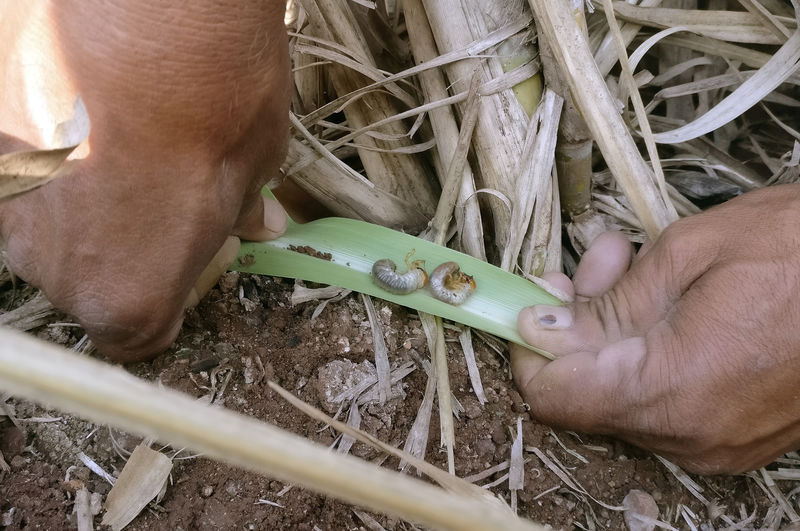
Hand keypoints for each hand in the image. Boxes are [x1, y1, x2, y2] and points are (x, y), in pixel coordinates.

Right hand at [0, 1, 289, 361]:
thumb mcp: (254, 167)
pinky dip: (48, 159)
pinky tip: (80, 117)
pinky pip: (20, 177)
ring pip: (48, 230)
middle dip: (128, 251)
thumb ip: (240, 212)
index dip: (168, 302)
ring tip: (119, 144)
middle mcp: (55, 272)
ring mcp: (7, 209)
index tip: (188, 262)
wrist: (150, 10)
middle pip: (90, 285)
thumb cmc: (218, 101)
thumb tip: (257, 225)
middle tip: (160, 192)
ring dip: (80, 203)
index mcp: (128, 297)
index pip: (138, 339)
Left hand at [512, 184, 799, 473]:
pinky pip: (661, 403)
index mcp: (673, 389)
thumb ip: (605, 302)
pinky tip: (670, 305)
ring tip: (638, 267)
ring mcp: (716, 444)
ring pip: (621, 395)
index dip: (531, 347)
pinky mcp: (734, 437)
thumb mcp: (689, 252)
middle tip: (601, 263)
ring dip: (612, 333)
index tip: (531, 301)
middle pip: (586, 394)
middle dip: (575, 325)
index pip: (555, 395)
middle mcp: (691, 435)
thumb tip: (539, 326)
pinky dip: (647, 355)